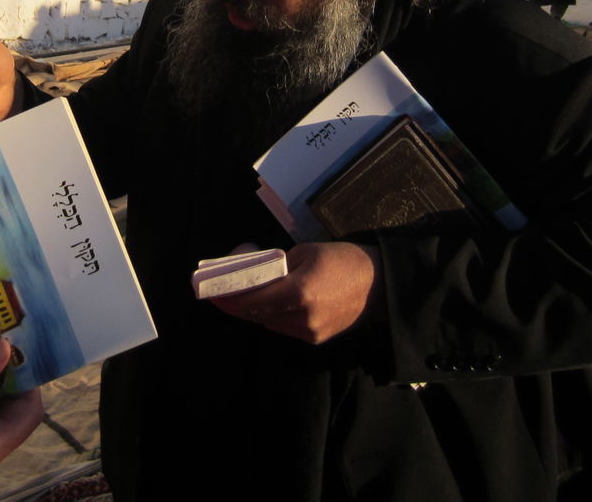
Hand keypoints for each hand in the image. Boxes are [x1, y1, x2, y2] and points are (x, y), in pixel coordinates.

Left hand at [210, 242, 380, 344]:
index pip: (250, 301)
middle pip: (255, 315)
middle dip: (236, 302)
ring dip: (253, 309)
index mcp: (298, 293)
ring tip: (242, 291)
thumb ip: (276, 266)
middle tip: (221, 288)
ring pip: (268, 322)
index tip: (208, 290)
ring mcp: (309, 333)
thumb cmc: (345, 260)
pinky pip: (283, 327)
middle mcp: (301, 319)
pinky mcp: (316, 340)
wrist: (383, 286)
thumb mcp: (307, 252)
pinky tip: (268, 300)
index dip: (226, 298)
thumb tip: (251, 272)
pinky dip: (271, 314)